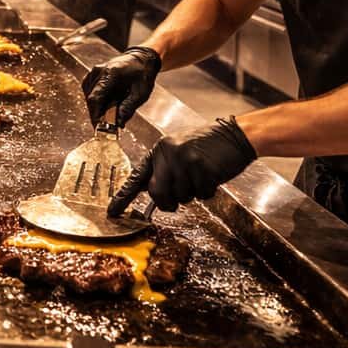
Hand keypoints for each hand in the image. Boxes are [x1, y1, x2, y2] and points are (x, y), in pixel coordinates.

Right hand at [81, 46, 161, 125]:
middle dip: (96, 114)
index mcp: (111, 73)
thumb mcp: (141, 92)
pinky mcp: (93, 75)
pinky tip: (104, 106)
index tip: (99, 126)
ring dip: (96, 108)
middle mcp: (99, 71)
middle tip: (104, 127)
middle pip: (91, 98)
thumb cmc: (142, 74)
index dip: (95, 113)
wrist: (141, 59)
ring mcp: (94, 72)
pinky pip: (89, 91)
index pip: (96, 97)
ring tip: (106, 117)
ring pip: (88, 96)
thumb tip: (118, 123)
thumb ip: (129, 108)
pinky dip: (96, 101)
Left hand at [108, 117, 256, 215]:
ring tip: (201, 175)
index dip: (123, 197)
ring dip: (192, 194)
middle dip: (167, 203)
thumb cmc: (208, 145)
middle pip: (157, 193)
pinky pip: (201, 195)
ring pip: (181, 197)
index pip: (137, 177)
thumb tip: (151, 192)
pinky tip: (212, 176)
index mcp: (159, 150)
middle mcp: (168, 154)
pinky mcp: (202, 168)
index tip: (112, 212)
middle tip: (176, 200)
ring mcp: (185, 161)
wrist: (235, 135)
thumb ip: (164, 168)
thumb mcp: (179, 150)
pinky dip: (207, 191)